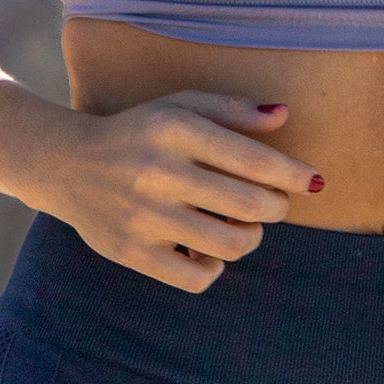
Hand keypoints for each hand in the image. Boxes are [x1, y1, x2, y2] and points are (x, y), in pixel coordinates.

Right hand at [45, 91, 322, 292]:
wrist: (70, 164)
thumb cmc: (141, 131)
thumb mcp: (180, 106)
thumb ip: (232, 109)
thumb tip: (283, 116)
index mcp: (175, 129)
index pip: (252, 159)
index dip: (292, 174)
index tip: (314, 181)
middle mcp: (158, 172)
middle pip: (248, 205)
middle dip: (278, 207)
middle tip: (277, 204)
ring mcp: (144, 216)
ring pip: (228, 244)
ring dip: (251, 237)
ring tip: (245, 225)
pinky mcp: (132, 253)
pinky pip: (196, 277)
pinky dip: (215, 267)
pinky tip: (210, 248)